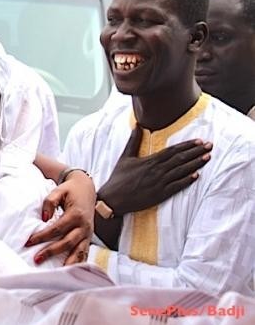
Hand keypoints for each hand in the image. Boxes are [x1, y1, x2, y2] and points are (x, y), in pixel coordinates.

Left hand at [26, 168, 95, 264]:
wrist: (86, 188)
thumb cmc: (70, 190)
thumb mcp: (59, 190)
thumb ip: (49, 202)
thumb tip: (44, 218)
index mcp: (76, 215)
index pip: (57, 229)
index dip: (42, 236)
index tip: (28, 242)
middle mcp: (84, 227)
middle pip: (67, 243)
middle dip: (51, 252)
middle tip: (36, 259)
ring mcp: (88, 234)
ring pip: (79, 252)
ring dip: (67, 263)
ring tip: (56, 274)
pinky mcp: (89, 238)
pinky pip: (84, 253)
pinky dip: (78, 263)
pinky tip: (70, 272)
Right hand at [97, 126, 211, 215]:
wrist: (114, 198)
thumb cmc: (119, 178)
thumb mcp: (125, 157)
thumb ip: (133, 141)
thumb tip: (137, 126)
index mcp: (150, 161)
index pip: (173, 150)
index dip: (187, 145)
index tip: (199, 140)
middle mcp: (157, 170)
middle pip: (180, 159)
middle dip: (196, 152)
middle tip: (210, 146)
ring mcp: (160, 183)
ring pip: (182, 171)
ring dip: (196, 164)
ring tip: (207, 157)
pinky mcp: (161, 194)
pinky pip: (177, 186)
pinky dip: (187, 180)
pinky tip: (197, 175)